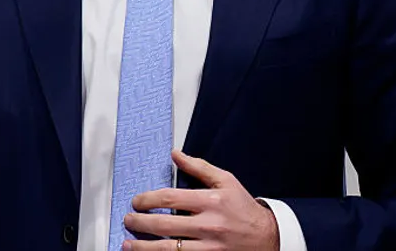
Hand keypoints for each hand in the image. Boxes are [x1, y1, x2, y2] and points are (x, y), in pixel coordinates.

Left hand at [123, 150, 278, 250]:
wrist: (268, 238)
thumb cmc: (243, 208)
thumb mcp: (226, 181)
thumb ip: (198, 167)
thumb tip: (175, 154)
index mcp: (210, 201)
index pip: (170, 199)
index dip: (147, 200)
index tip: (137, 201)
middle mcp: (208, 225)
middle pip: (164, 225)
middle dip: (140, 223)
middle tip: (128, 220)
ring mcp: (208, 247)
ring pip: (168, 249)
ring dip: (143, 248)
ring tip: (128, 244)